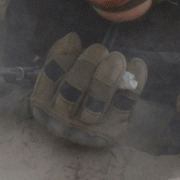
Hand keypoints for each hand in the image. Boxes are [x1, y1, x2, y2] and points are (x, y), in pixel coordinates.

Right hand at [30, 33, 146, 147]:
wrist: (84, 141)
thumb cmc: (68, 102)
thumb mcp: (57, 81)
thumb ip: (60, 58)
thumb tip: (72, 38)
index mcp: (42, 102)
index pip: (53, 73)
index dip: (69, 55)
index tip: (82, 43)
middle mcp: (60, 119)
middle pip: (74, 85)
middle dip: (91, 61)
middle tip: (103, 51)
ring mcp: (85, 130)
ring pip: (97, 97)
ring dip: (109, 71)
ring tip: (117, 58)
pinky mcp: (111, 133)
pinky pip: (123, 105)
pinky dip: (134, 82)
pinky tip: (138, 64)